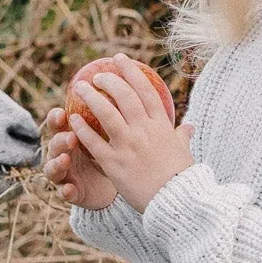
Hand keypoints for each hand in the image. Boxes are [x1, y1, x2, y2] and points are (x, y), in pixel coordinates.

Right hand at [42, 106, 118, 208]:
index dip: (55, 118)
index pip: (58, 123)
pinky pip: (65, 192)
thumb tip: (125, 85)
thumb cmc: (111, 152)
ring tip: (65, 161)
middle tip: (71, 137)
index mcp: (71, 135)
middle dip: (60, 139)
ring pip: (53, 167)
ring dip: (57, 163)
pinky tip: (69, 189)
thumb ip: (110, 114)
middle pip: (54, 143)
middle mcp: (64, 153)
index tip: (61, 112)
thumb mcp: (111, 133)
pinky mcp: (71, 193)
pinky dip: (65, 191)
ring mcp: (65, 174)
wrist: (113, 186)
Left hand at [62, 55, 193, 211]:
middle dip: (109, 80)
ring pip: (106, 113)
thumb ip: (182, 136)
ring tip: (79, 87)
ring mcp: (128, 146)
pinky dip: (82, 129)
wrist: (175, 202)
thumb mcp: (184, 152)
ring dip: (90, 97)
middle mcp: (144, 131)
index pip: (146, 91)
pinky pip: (94, 142)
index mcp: (161, 126)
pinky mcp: (114, 163)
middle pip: (124, 96)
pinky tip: (72, 119)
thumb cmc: (182, 178)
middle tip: (96, 74)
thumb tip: (189, 127)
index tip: (120, 60)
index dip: (132, 72)